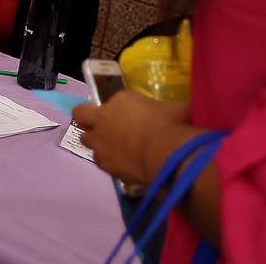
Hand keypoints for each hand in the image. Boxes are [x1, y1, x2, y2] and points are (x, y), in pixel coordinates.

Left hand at [73, 92, 193, 184]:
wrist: (165, 154)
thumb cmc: (172, 125)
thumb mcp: (175, 108)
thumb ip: (169, 109)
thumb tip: (184, 110)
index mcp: (120, 100)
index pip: (105, 101)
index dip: (106, 110)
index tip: (119, 115)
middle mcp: (103, 119)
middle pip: (81, 118)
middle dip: (90, 123)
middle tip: (106, 129)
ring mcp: (100, 142)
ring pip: (87, 142)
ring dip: (98, 143)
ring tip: (116, 149)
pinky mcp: (104, 164)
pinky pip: (100, 161)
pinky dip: (109, 162)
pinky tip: (123, 164)